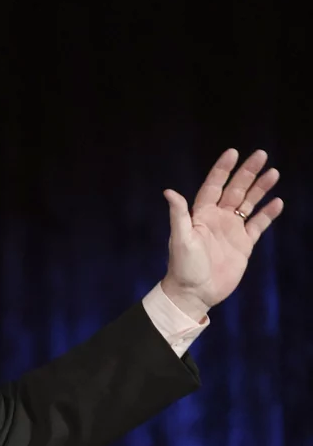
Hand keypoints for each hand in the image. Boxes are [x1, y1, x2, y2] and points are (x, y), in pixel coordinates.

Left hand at [160, 149, 283, 320]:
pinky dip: (267, 213)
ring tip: (273, 173)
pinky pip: (258, 225)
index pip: (214, 186)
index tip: (233, 152)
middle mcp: (217, 219)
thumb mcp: (180, 239)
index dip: (222, 169)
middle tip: (262, 154)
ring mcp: (231, 230)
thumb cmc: (183, 266)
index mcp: (201, 215)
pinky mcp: (243, 244)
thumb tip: (169, 192)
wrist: (195, 293)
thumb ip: (179, 215)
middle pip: (235, 190)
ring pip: (248, 203)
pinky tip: (277, 201)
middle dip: (247, 172)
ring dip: (260, 188)